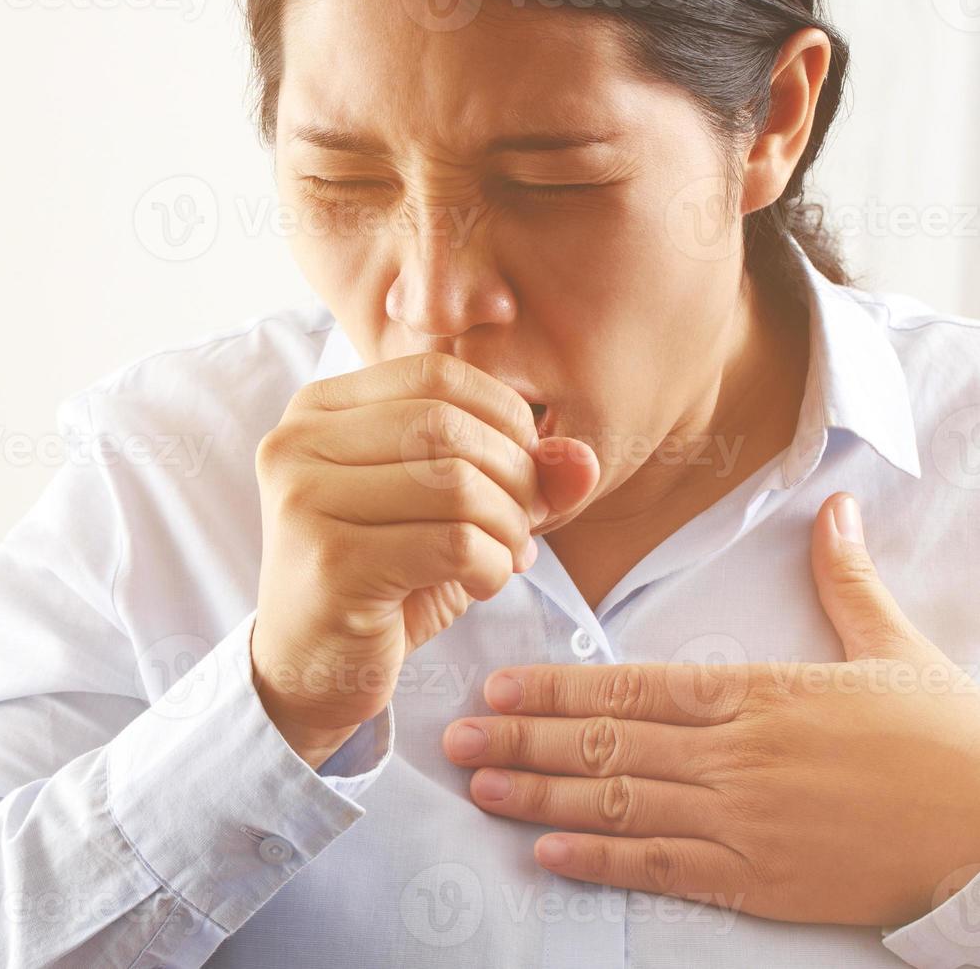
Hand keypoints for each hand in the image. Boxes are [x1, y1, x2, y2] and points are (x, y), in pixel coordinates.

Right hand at [253, 352, 598, 766]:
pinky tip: (482, 585)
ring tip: (504, 558)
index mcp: (317, 410)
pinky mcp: (330, 562)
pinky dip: (493, 567)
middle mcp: (296, 443)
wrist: (308, 672)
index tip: (521, 474)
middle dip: (513, 477)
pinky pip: (453, 544)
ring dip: (507, 528)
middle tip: (523, 528)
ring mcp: (305, 501)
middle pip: (446, 424)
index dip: (503, 417)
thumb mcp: (449, 514)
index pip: (436, 375)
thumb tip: (583, 458)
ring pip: (454, 483)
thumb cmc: (380, 582)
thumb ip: (517, 474)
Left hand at [443, 493, 979, 925]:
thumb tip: (835, 505)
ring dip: (541, 796)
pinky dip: (601, 858)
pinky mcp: (759, 880)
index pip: (629, 685)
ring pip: (618, 801)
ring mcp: (740, 819)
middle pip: (605, 743)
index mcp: (753, 692)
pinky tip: (549, 853)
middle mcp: (731, 753)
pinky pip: (663, 867)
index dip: (556, 689)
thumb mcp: (891, 643)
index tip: (499, 689)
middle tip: (456, 740)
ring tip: (480, 789)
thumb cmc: (945, 738)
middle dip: (523, 741)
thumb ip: (844, 576)